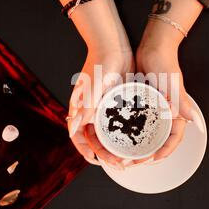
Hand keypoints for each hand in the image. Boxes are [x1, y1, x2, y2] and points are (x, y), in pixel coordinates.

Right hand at [67, 46, 133, 168]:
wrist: (114, 45)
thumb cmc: (100, 63)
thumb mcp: (94, 86)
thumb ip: (86, 107)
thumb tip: (74, 128)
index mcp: (81, 108)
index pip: (78, 135)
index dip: (84, 150)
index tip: (96, 161)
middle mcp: (91, 110)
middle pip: (94, 138)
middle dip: (104, 152)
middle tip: (119, 163)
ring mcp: (104, 107)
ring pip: (107, 132)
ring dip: (115, 145)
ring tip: (128, 156)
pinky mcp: (116, 102)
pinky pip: (118, 122)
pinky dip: (123, 132)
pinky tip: (135, 139)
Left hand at [136, 45, 192, 160]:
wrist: (152, 46)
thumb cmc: (164, 62)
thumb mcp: (171, 84)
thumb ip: (181, 103)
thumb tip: (193, 121)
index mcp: (176, 110)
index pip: (175, 137)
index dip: (166, 150)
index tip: (153, 159)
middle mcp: (166, 110)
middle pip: (161, 137)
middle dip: (150, 151)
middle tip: (135, 160)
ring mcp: (155, 106)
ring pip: (149, 130)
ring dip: (140, 142)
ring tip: (127, 151)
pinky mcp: (144, 100)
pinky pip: (139, 119)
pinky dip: (132, 128)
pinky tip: (121, 134)